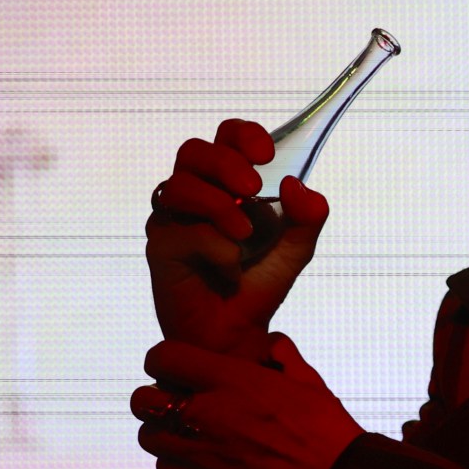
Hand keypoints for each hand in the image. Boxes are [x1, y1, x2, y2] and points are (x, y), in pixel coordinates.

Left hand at [133, 333, 365, 468]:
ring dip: (162, 432)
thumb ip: (282, 354)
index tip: (174, 368)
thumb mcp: (306, 380)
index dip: (163, 360)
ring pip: (148, 437)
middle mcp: (207, 413)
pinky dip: (174, 462)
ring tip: (184, 433)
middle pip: (142, 400)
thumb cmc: (325, 429)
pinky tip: (195, 460)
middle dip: (152, 399)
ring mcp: (201, 452)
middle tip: (173, 403)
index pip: (163, 358)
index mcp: (231, 379)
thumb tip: (270, 342)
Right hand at [146, 119, 330, 359]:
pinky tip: (230, 268)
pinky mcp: (161, 248)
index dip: (242, 135)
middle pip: (193, 151)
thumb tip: (295, 184)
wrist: (238, 334)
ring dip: (219, 205)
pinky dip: (215, 247)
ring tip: (245, 235)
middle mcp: (195, 194)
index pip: (225, 138)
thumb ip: (307, 217)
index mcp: (226, 183)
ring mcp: (174, 219)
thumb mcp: (296, 248)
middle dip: (226, 163)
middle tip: (254, 187)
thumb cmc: (258, 283)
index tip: (267, 154)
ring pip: (181, 186)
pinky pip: (183, 232)